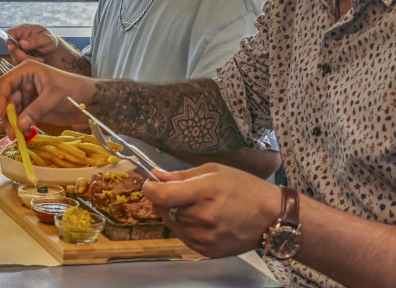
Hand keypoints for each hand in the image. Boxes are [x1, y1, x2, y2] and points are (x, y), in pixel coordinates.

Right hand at [0, 59, 95, 136]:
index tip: (2, 113)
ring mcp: (27, 96)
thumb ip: (36, 110)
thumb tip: (19, 124)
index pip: (5, 83)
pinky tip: (23, 134)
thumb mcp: (54, 97)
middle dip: (6, 115)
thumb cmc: (74, 89)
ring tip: (17, 136)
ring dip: (11, 123)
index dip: (1, 98)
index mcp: (27, 71)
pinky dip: (19, 126)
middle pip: (6, 98)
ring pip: (11, 110)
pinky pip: (20, 118)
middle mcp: (23, 82)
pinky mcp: (31, 108)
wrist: (89, 100)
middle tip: (11, 131)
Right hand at [6, 24, 57, 61]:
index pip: (10, 33)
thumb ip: (34, 40)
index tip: (14, 47)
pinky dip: (29, 64)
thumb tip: (21, 43)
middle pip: (11, 48)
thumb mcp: (46, 39)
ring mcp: (18, 49)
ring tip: (40, 59)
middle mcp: (18, 40)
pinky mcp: (20, 58)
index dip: (9, 40)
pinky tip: (39, 61)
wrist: (53, 50)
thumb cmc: (49, 40)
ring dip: (27, 60)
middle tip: (33, 57)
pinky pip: (20, 63)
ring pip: (15, 57)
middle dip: (21, 55)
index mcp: (23, 30)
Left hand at [142, 163, 281, 257]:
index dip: (149, 188)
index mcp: (202, 194)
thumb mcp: (213, 171)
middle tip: (177, 192)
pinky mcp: (206, 251)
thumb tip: (156, 176)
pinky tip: (202, 219)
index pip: (160, 196)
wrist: (272, 217)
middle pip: (162, 210)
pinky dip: (185, 227)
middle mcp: (201, 219)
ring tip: (196, 206)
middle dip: (163, 199)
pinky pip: (183, 237)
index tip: (152, 183)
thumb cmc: (244, 188)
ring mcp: (203, 238)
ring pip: (171, 224)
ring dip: (174, 214)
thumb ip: (181, 175)